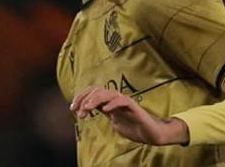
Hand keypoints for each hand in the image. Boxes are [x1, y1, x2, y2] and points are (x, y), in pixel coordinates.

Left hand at [70, 86, 189, 145]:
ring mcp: (124, 101)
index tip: (72, 108)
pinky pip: (122, 100)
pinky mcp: (133, 106)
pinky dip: (112, 103)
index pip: (93, 93)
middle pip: (97, 90)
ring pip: (107, 93)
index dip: (81, 98)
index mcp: (110, 102)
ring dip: (95, 100)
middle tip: (77, 110)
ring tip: (87, 108)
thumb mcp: (114, 123)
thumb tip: (87, 112)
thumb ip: (104, 116)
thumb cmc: (134, 128)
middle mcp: (116, 99)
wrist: (151, 134)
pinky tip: (105, 110)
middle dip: (84, 99)